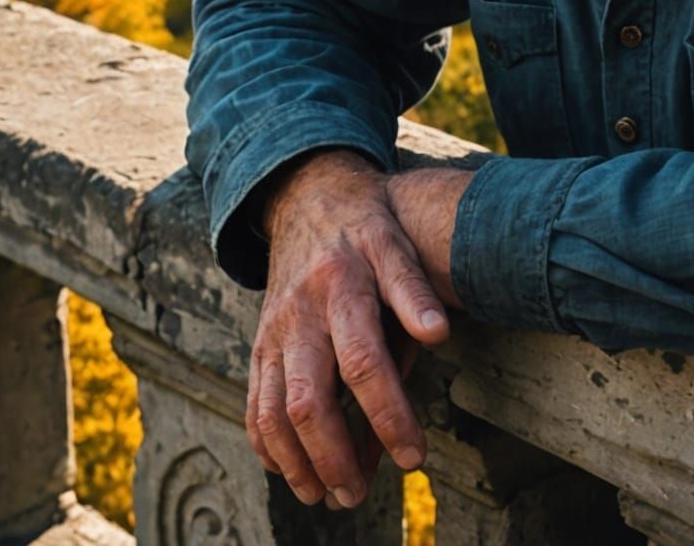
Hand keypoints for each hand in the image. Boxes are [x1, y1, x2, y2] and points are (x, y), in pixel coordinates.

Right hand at [244, 149, 451, 509]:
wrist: (308, 197)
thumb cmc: (364, 225)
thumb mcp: (394, 241)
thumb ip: (414, 288)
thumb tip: (439, 334)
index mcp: (340, 287)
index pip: (363, 362)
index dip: (388, 415)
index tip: (413, 456)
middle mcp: (300, 315)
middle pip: (309, 400)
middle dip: (334, 456)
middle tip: (360, 495)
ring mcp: (273, 333)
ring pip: (273, 412)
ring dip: (298, 463)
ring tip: (328, 497)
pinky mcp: (259, 346)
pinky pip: (254, 405)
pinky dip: (267, 446)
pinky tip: (291, 472)